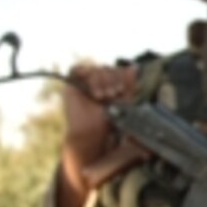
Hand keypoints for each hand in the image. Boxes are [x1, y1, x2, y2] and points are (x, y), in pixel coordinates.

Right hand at [56, 64, 137, 206]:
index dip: (123, 76)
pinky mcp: (73, 85)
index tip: (123, 90)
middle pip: (110, 67)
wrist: (93, 140)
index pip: (120, 69)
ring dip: (102, 80)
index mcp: (115, 86)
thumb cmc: (111, 126)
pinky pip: (77, 68)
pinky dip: (86, 75)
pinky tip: (92, 92)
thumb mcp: (126, 105)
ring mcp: (87, 83)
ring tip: (103, 97)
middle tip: (114, 95)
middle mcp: (102, 83)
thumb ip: (131, 87)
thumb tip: (133, 68)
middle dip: (114, 80)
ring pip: (97, 67)